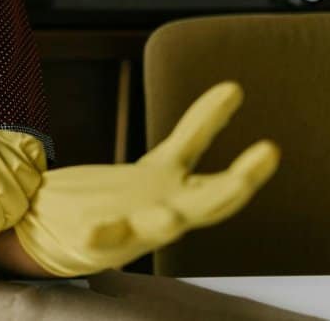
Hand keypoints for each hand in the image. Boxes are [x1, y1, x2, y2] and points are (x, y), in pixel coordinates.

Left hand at [13, 81, 279, 276]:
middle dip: (236, 183)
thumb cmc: (119, 196)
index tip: (232, 88)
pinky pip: (101, 239)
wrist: (62, 233)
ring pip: (159, 227)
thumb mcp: (161, 163)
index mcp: (173, 181)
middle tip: (268, 154)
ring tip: (169, 218)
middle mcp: (164, 205)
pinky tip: (93, 230)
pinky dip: (101, 235)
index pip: (195, 142)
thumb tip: (232, 88)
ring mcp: (133, 225)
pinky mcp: (98, 241)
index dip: (211, 116)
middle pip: (207, 198)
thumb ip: (193, 131)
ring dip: (165, 223)